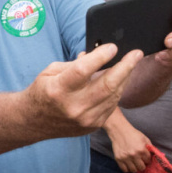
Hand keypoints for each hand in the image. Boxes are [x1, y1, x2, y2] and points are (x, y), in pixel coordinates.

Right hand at [26, 43, 144, 137]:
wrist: (34, 122)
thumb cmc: (43, 91)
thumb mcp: (51, 71)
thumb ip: (76, 64)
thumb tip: (101, 55)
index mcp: (58, 90)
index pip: (84, 70)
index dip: (101, 57)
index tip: (113, 47)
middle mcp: (74, 107)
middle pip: (107, 85)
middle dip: (125, 67)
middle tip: (136, 54)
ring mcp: (85, 119)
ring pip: (114, 95)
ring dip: (124, 78)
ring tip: (130, 63)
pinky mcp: (93, 126)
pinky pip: (112, 105)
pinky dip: (117, 90)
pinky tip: (118, 80)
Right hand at [107, 117, 151, 172]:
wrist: (120, 131)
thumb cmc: (133, 134)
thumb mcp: (144, 139)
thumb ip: (150, 148)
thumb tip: (154, 156)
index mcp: (141, 150)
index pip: (148, 161)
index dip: (147, 160)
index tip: (145, 158)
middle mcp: (134, 155)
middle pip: (142, 168)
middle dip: (142, 165)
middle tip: (140, 161)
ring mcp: (125, 158)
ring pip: (133, 170)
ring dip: (135, 167)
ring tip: (134, 163)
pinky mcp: (118, 159)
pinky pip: (124, 170)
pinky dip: (127, 169)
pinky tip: (128, 164)